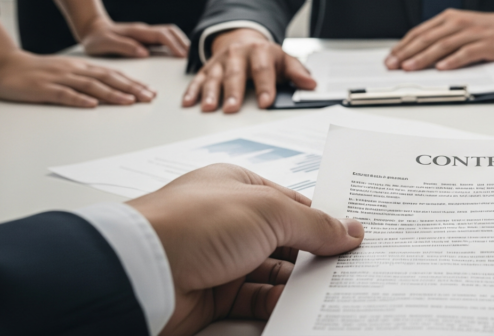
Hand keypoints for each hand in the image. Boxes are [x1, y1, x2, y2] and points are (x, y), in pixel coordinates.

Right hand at [0, 50, 155, 106]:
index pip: (112, 74)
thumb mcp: (66, 72)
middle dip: (131, 88)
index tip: (150, 90)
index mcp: (81, 68)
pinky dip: (79, 99)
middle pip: (107, 78)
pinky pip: (64, 94)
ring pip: (91, 86)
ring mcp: (60, 79)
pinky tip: (92, 105)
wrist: (5, 66)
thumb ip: (86, 80)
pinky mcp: (44, 89)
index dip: (132, 82)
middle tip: (149, 97)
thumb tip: (109, 92)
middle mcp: (74, 71)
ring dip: (112, 94)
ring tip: (130, 101)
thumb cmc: (37, 72)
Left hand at [80, 17, 188, 58]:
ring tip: (190, 56)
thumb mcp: (105, 44)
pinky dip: (175, 45)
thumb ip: (124, 47)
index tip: (183, 57)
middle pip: (171, 32)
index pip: (162, 35)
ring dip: (181, 43)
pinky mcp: (146, 39)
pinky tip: (178, 55)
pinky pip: (165, 40)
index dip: (175, 45)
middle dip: (184, 43)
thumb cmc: (97, 39)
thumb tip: (144, 53)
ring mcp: (146, 34)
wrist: (91, 30)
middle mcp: (145, 31)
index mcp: (137, 32)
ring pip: (170, 34)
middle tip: (193, 57)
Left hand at [127, 164, 363, 335]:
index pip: (291, 202)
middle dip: (314, 254)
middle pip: (285, 240)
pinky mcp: (213, 295)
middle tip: (348, 266)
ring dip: (298, 282)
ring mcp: (220, 259)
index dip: (321, 219)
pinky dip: (277, 304)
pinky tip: (298, 306)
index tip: (351, 235)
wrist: (142, 269)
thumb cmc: (193, 223)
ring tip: (331, 289)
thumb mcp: (268, 211)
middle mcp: (229, 220)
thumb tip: (350, 230)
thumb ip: (314, 224)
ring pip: (273, 274)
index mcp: (238, 187)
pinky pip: (255, 301)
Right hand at [182, 28, 315, 112]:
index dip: (265, 86)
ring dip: (210, 93)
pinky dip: (192, 91)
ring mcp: (220, 62)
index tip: (265, 102)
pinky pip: (197, 80)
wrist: (243, 40)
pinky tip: (188, 103)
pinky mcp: (207, 69)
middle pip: (235, 74)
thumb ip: (297, 72)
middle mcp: (238, 54)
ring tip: (208, 108)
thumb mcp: (285, 60)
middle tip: (232, 108)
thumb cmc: (266, 56)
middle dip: (233, 92)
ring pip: (214, 77)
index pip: (263, 70)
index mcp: (260, 52)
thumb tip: (311, 84)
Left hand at [385, 9, 493, 70]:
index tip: (390, 58)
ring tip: (410, 68)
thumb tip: (414, 55)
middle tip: (393, 65)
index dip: (403, 45)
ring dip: (424, 57)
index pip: (421, 31)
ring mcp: (473, 33)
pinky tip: (442, 67)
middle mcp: (459, 23)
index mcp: (450, 18)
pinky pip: (467, 53)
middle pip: (428, 38)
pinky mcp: (487, 44)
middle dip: (408, 53)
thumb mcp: (461, 28)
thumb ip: (441, 38)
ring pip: (443, 45)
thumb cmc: (487, 31)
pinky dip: (453, 60)